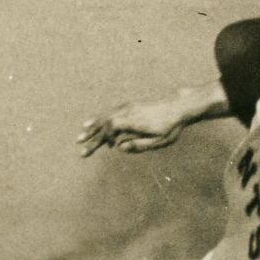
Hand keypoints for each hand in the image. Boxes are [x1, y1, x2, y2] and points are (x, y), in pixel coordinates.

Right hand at [76, 98, 191, 156]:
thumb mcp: (159, 141)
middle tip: (81, 153)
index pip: (112, 126)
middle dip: (92, 138)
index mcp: (134, 120)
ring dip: (93, 129)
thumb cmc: (171, 126)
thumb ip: (139, 145)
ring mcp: (128, 107)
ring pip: (105, 117)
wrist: (180, 106)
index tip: (107, 147)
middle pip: (105, 124)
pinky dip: (100, 121)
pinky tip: (91, 125)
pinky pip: (111, 114)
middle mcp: (128, 111)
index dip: (105, 137)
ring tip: (80, 138)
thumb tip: (119, 148)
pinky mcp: (129, 107)